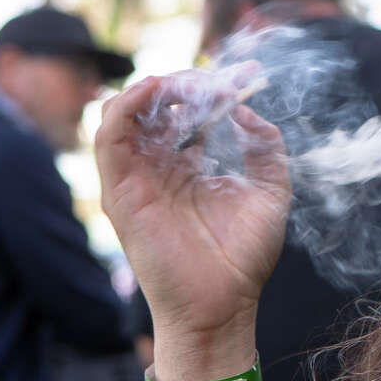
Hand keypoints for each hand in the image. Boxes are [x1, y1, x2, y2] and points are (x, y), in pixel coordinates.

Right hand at [95, 75, 289, 369]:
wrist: (224, 304)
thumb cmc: (244, 257)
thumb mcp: (272, 192)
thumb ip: (266, 148)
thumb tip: (248, 111)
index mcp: (190, 168)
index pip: (186, 114)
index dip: (208, 90)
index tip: (239, 76)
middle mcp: (159, 170)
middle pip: (153, 109)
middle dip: (179, 85)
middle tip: (208, 80)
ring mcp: (137, 180)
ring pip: (123, 116)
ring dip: (149, 90)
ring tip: (179, 84)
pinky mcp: (121, 193)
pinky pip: (109, 138)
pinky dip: (126, 107)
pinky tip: (153, 92)